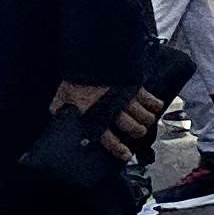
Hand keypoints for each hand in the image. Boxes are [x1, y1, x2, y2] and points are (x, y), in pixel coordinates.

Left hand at [49, 83, 165, 160]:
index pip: (110, 139)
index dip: (119, 149)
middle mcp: (115, 112)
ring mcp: (128, 100)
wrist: (92, 60)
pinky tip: (155, 107)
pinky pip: (153, 101)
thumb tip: (57, 112)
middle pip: (135, 129)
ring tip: (146, 120)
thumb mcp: (63, 95)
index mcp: (97, 117)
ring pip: (146, 117)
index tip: (126, 154)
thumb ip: (61, 106)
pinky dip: (156, 105)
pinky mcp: (137, 88)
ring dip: (147, 120)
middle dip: (137, 132)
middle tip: (137, 131)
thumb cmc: (78, 79)